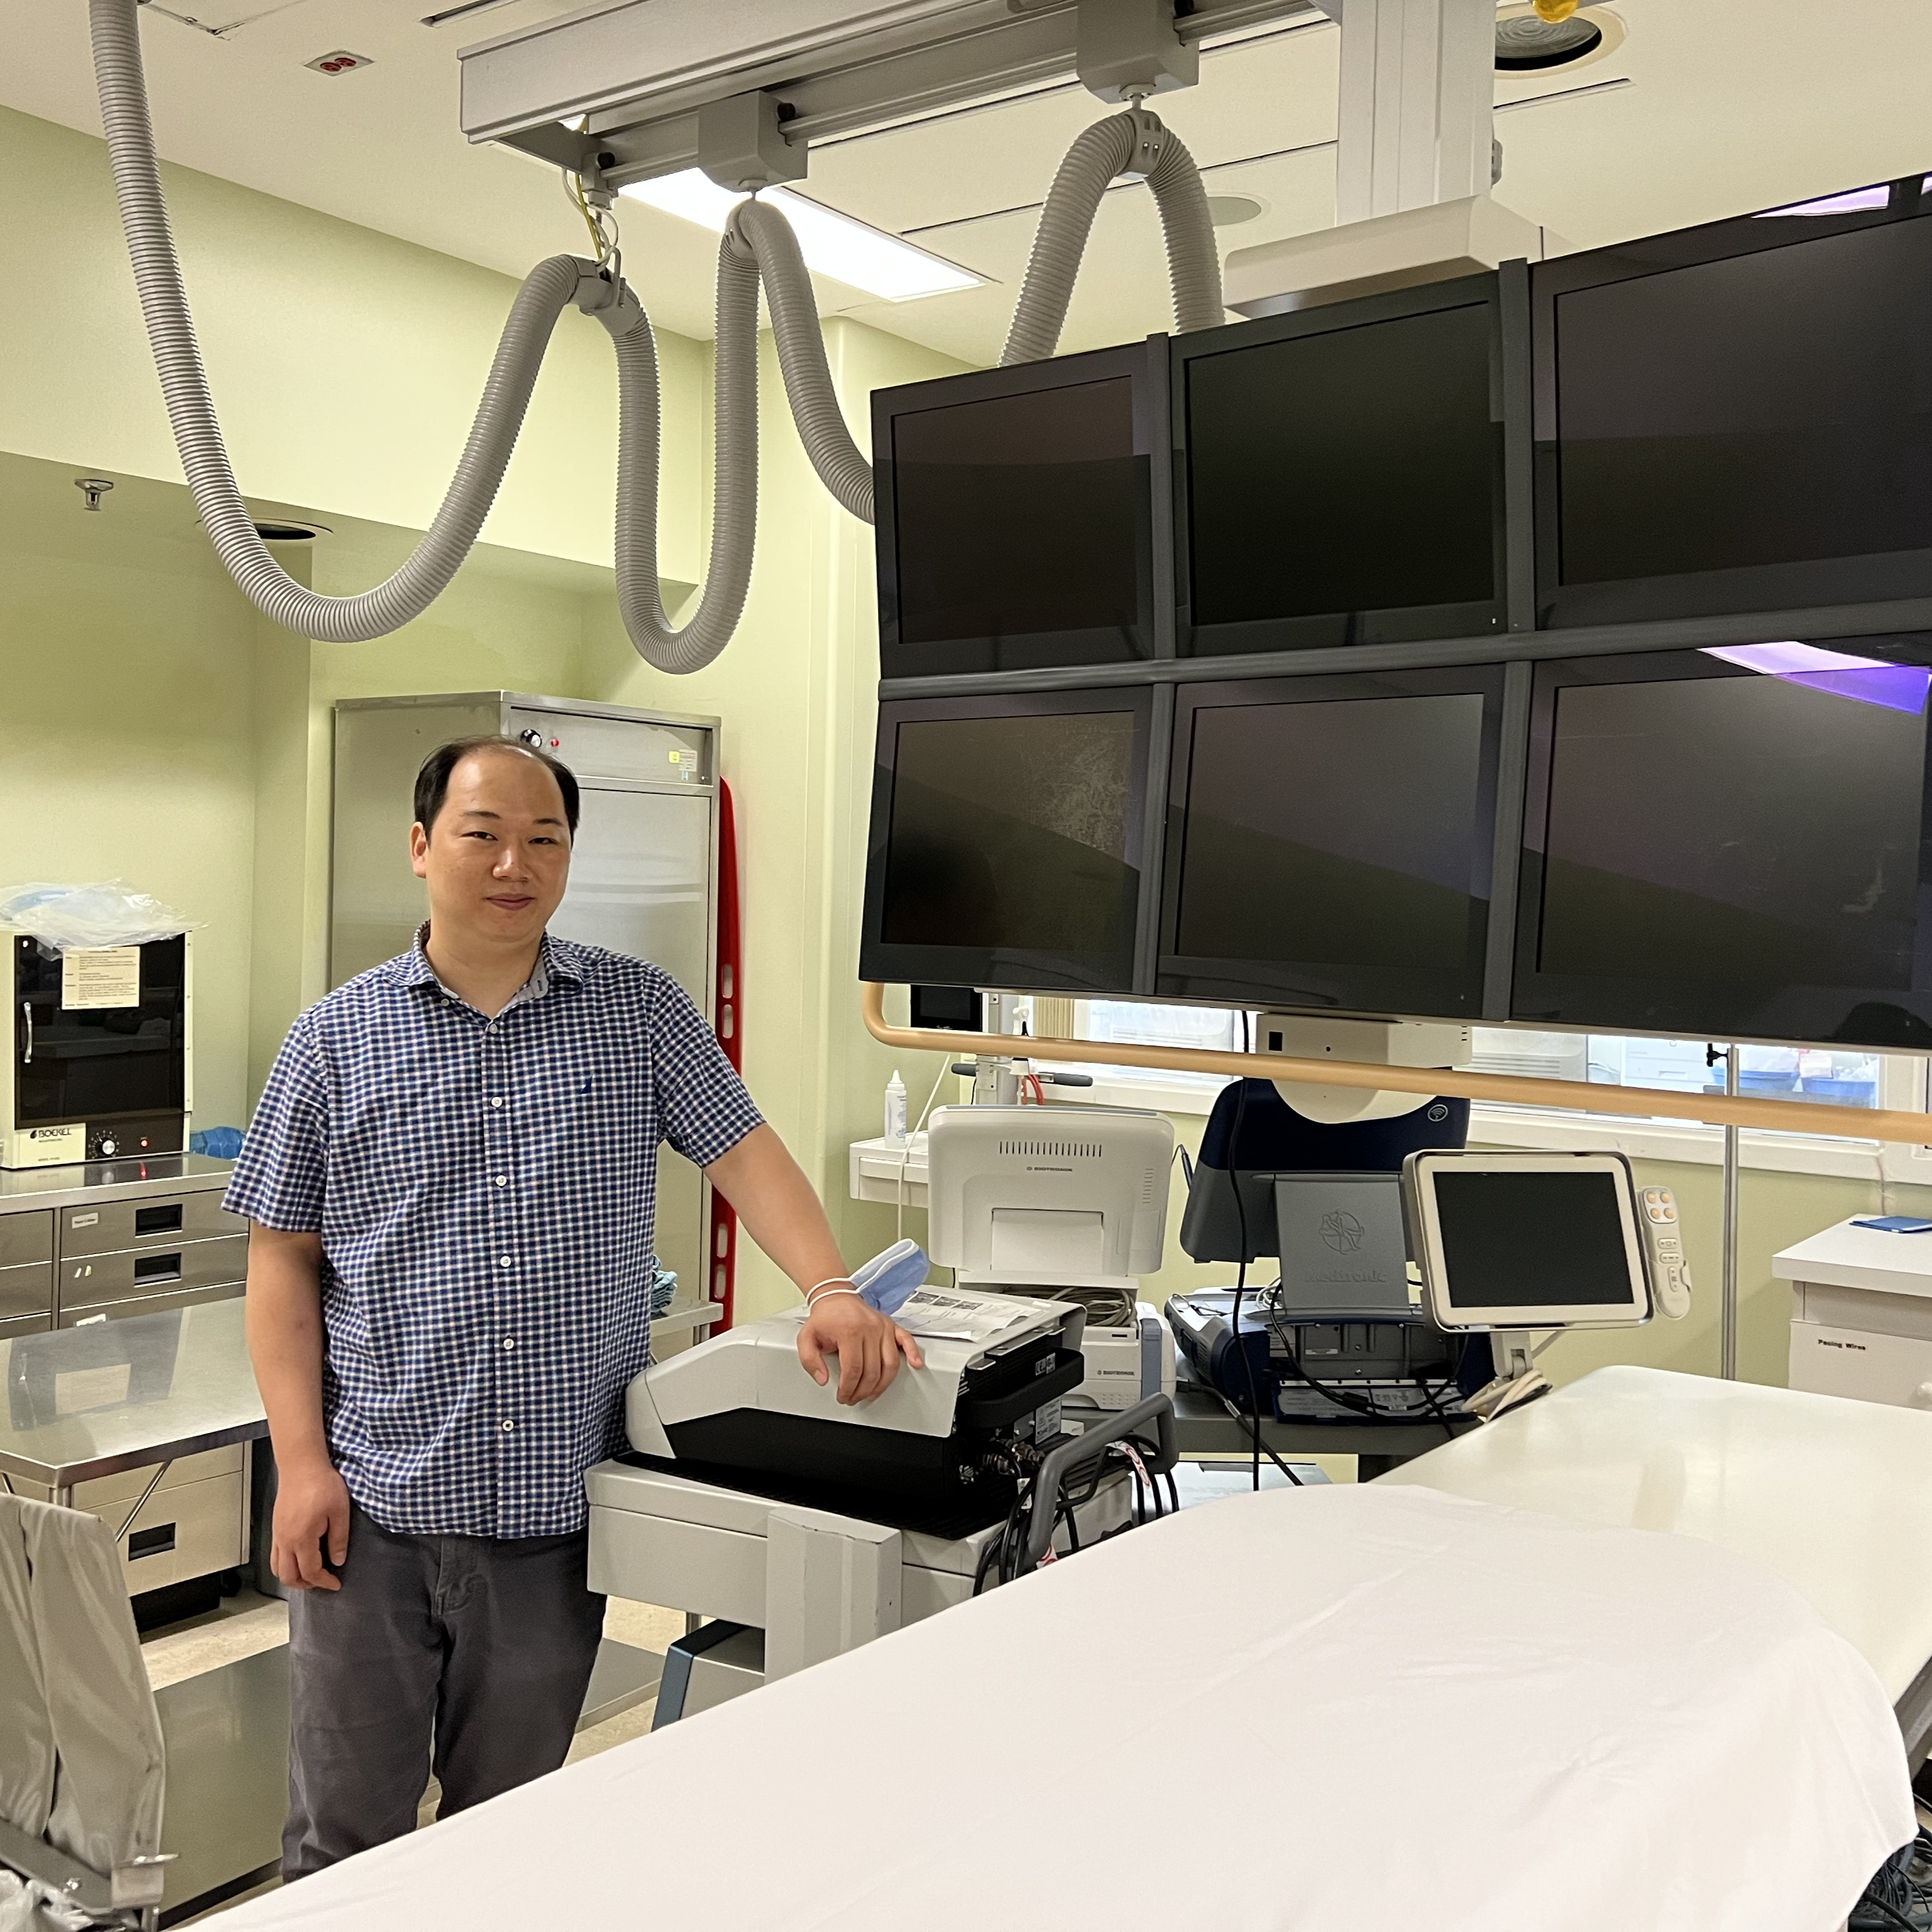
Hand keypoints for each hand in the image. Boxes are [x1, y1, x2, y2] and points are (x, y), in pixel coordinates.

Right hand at [272, 1458, 351, 1591]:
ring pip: (278, 1568)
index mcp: (302, 1539)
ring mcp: (277, 1534)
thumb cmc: (323, 1485)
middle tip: (324, 1581)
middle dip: (306, 1584)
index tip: (337, 1584)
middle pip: (288, 1576)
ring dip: (293, 1576)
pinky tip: (300, 1557)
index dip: (324, 1582)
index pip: (310, 1571)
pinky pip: (275, 1555)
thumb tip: (337, 1561)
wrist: (301, 1465)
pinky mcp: (276, 1527)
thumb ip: (338, 1539)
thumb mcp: (339, 1511)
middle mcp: (285, 1541)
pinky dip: (285, 1564)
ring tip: (311, 1573)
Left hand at [797, 1294, 924, 1404]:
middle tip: (853, 1397)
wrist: (836, 1297)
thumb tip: (823, 1379)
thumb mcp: (806, 1338)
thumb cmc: (824, 1318)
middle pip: (872, 1371)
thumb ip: (809, 1360)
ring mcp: (883, 1327)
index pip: (853, 1370)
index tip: (843, 1396)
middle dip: (862, 1391)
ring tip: (871, 1394)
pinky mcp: (891, 1325)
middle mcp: (869, 1328)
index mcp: (849, 1331)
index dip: (848, 1389)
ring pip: (890, 1364)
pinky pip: (907, 1341)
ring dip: (882, 1385)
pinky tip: (915, 1364)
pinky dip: (913, 1353)